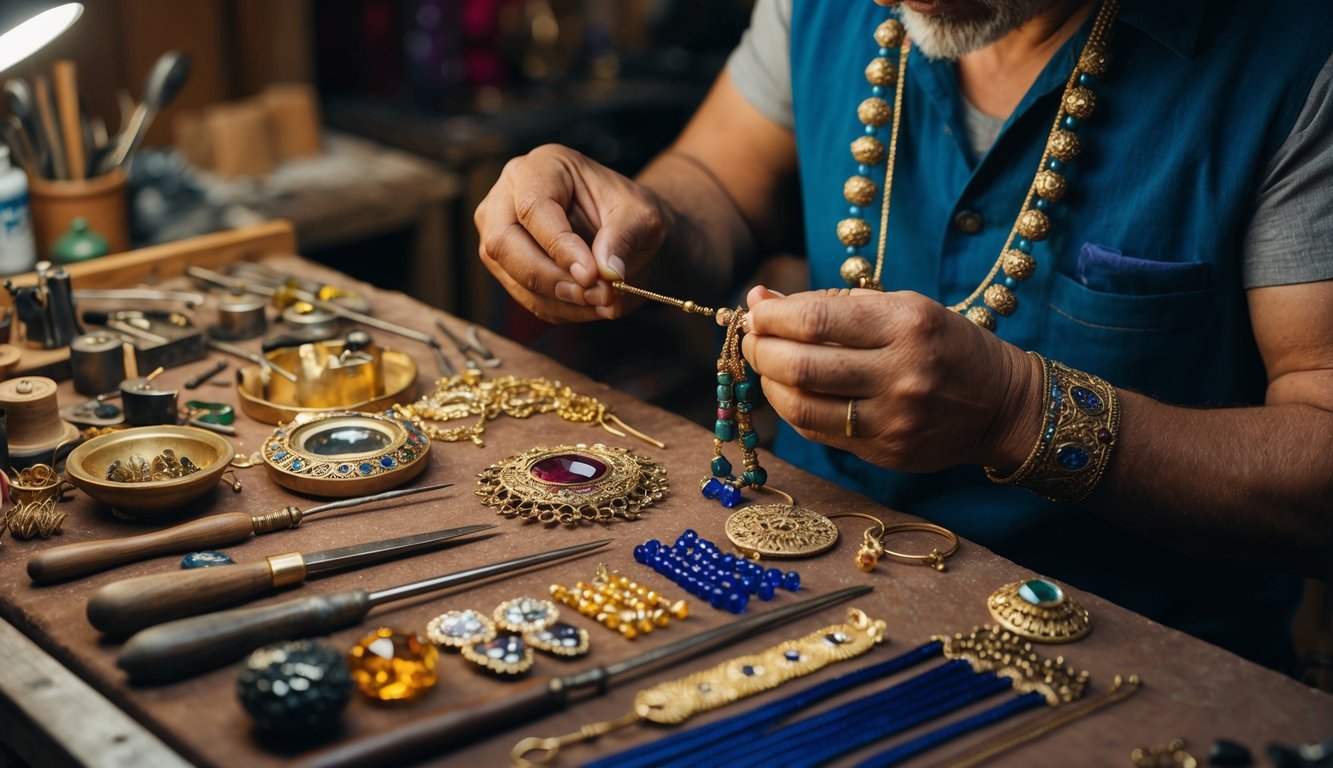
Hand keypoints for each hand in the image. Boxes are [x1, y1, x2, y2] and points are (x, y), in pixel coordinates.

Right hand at [474, 144, 669, 322]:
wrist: (627, 232)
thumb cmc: (629, 214)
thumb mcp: (641, 216)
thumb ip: (624, 238)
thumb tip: (605, 271)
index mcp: (541, 168)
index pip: (532, 207)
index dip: (559, 245)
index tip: (593, 274)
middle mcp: (507, 196)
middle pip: (504, 243)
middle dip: (552, 278)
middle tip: (598, 294)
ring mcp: (498, 232)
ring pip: (512, 276)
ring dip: (561, 300)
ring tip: (603, 301)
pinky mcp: (505, 266)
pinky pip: (525, 297)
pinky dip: (561, 309)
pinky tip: (591, 305)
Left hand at [740, 286, 1042, 472]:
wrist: (1001, 406)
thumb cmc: (944, 345)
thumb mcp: (904, 308)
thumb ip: (834, 305)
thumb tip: (763, 301)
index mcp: (907, 325)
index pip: (816, 319)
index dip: (772, 315)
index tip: (757, 307)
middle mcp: (901, 374)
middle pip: (800, 365)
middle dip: (760, 348)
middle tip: (752, 337)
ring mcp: (893, 419)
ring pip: (799, 405)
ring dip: (767, 381)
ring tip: (766, 364)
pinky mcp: (885, 451)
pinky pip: (816, 431)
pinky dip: (791, 407)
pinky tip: (790, 390)